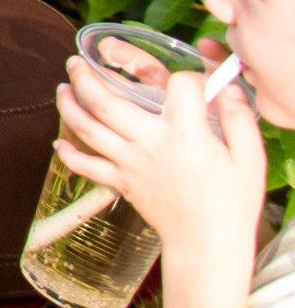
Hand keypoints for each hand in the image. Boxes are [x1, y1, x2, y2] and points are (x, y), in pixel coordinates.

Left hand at [55, 48, 266, 263]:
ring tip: (62, 89)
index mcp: (184, 133)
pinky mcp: (121, 183)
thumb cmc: (232, 202)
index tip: (196, 85)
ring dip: (68, 107)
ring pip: (87, 130)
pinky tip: (58, 144)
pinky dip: (69, 156)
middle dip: (85, 77)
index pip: (177, 87)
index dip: (188, 79)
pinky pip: (87, 167)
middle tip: (75, 62)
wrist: (209, 244)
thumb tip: (226, 89)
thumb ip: (239, 120)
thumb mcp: (249, 159)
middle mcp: (148, 143)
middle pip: (105, 102)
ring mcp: (129, 163)